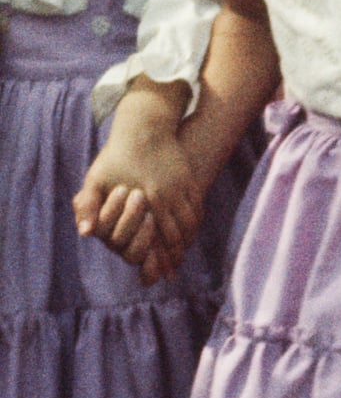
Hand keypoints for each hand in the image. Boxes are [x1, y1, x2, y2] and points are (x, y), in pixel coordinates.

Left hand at [75, 97, 201, 277]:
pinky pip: (197, 205)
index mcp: (149, 198)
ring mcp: (182, 185)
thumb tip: (86, 233)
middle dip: (177, 252)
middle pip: (180, 232)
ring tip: (182, 249)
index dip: (162, 256)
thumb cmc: (116, 155)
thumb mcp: (97, 179)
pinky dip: (195, 221)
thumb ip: (89, 206)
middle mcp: (170, 194)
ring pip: (191, 220)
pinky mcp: (188, 178)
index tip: (163, 271)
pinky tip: (189, 228)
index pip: (161, 236)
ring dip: (188, 237)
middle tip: (174, 266)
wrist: (144, 127)